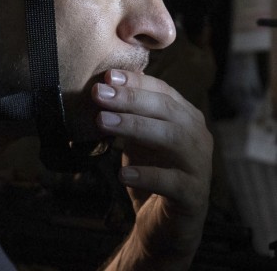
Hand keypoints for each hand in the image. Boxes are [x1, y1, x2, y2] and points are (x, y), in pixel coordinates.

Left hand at [92, 69, 211, 270]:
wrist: (163, 222)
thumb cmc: (150, 170)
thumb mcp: (136, 138)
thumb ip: (125, 115)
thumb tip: (99, 88)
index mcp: (186, 119)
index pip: (163, 92)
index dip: (136, 82)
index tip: (106, 77)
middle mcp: (198, 138)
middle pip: (168, 110)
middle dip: (131, 99)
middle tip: (99, 94)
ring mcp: (200, 167)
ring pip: (174, 139)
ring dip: (136, 127)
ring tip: (103, 122)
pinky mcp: (194, 196)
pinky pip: (173, 182)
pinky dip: (147, 174)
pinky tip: (122, 172)